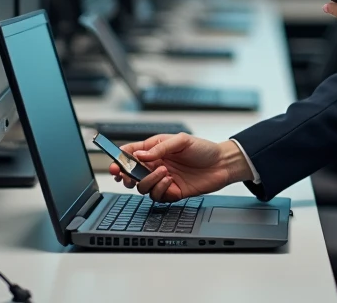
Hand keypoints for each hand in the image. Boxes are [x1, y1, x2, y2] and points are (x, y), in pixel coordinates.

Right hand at [108, 133, 252, 201]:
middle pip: (131, 173)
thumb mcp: (181, 140)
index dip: (120, 158)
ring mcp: (163, 179)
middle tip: (125, 175)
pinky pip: (156, 195)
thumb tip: (139, 154)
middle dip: (125, 175)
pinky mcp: (171, 192)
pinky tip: (170, 181)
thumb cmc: (203, 149)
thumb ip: (159, 148)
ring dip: (148, 180)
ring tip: (163, 171)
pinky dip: (160, 189)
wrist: (222, 164)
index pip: (131, 153)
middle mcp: (156, 165)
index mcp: (155, 150)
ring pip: (142, 186)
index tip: (114, 163)